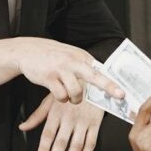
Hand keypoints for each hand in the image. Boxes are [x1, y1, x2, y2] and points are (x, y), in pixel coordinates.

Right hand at [0, 37, 124, 102]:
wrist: (28, 50)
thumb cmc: (53, 56)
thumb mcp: (71, 56)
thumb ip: (84, 65)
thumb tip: (101, 78)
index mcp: (81, 57)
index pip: (100, 71)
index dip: (112, 84)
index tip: (122, 93)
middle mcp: (73, 61)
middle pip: (95, 76)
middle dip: (108, 87)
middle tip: (120, 96)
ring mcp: (61, 69)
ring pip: (76, 92)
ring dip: (74, 99)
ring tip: (69, 96)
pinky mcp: (49, 77)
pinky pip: (61, 95)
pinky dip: (61, 98)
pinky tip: (57, 92)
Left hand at [20, 94, 103, 150]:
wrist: (92, 79)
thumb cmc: (69, 89)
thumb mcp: (50, 99)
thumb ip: (37, 116)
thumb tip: (23, 127)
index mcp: (56, 112)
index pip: (48, 134)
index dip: (44, 148)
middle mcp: (69, 118)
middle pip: (61, 142)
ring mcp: (83, 122)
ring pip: (76, 145)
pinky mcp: (96, 123)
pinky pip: (91, 142)